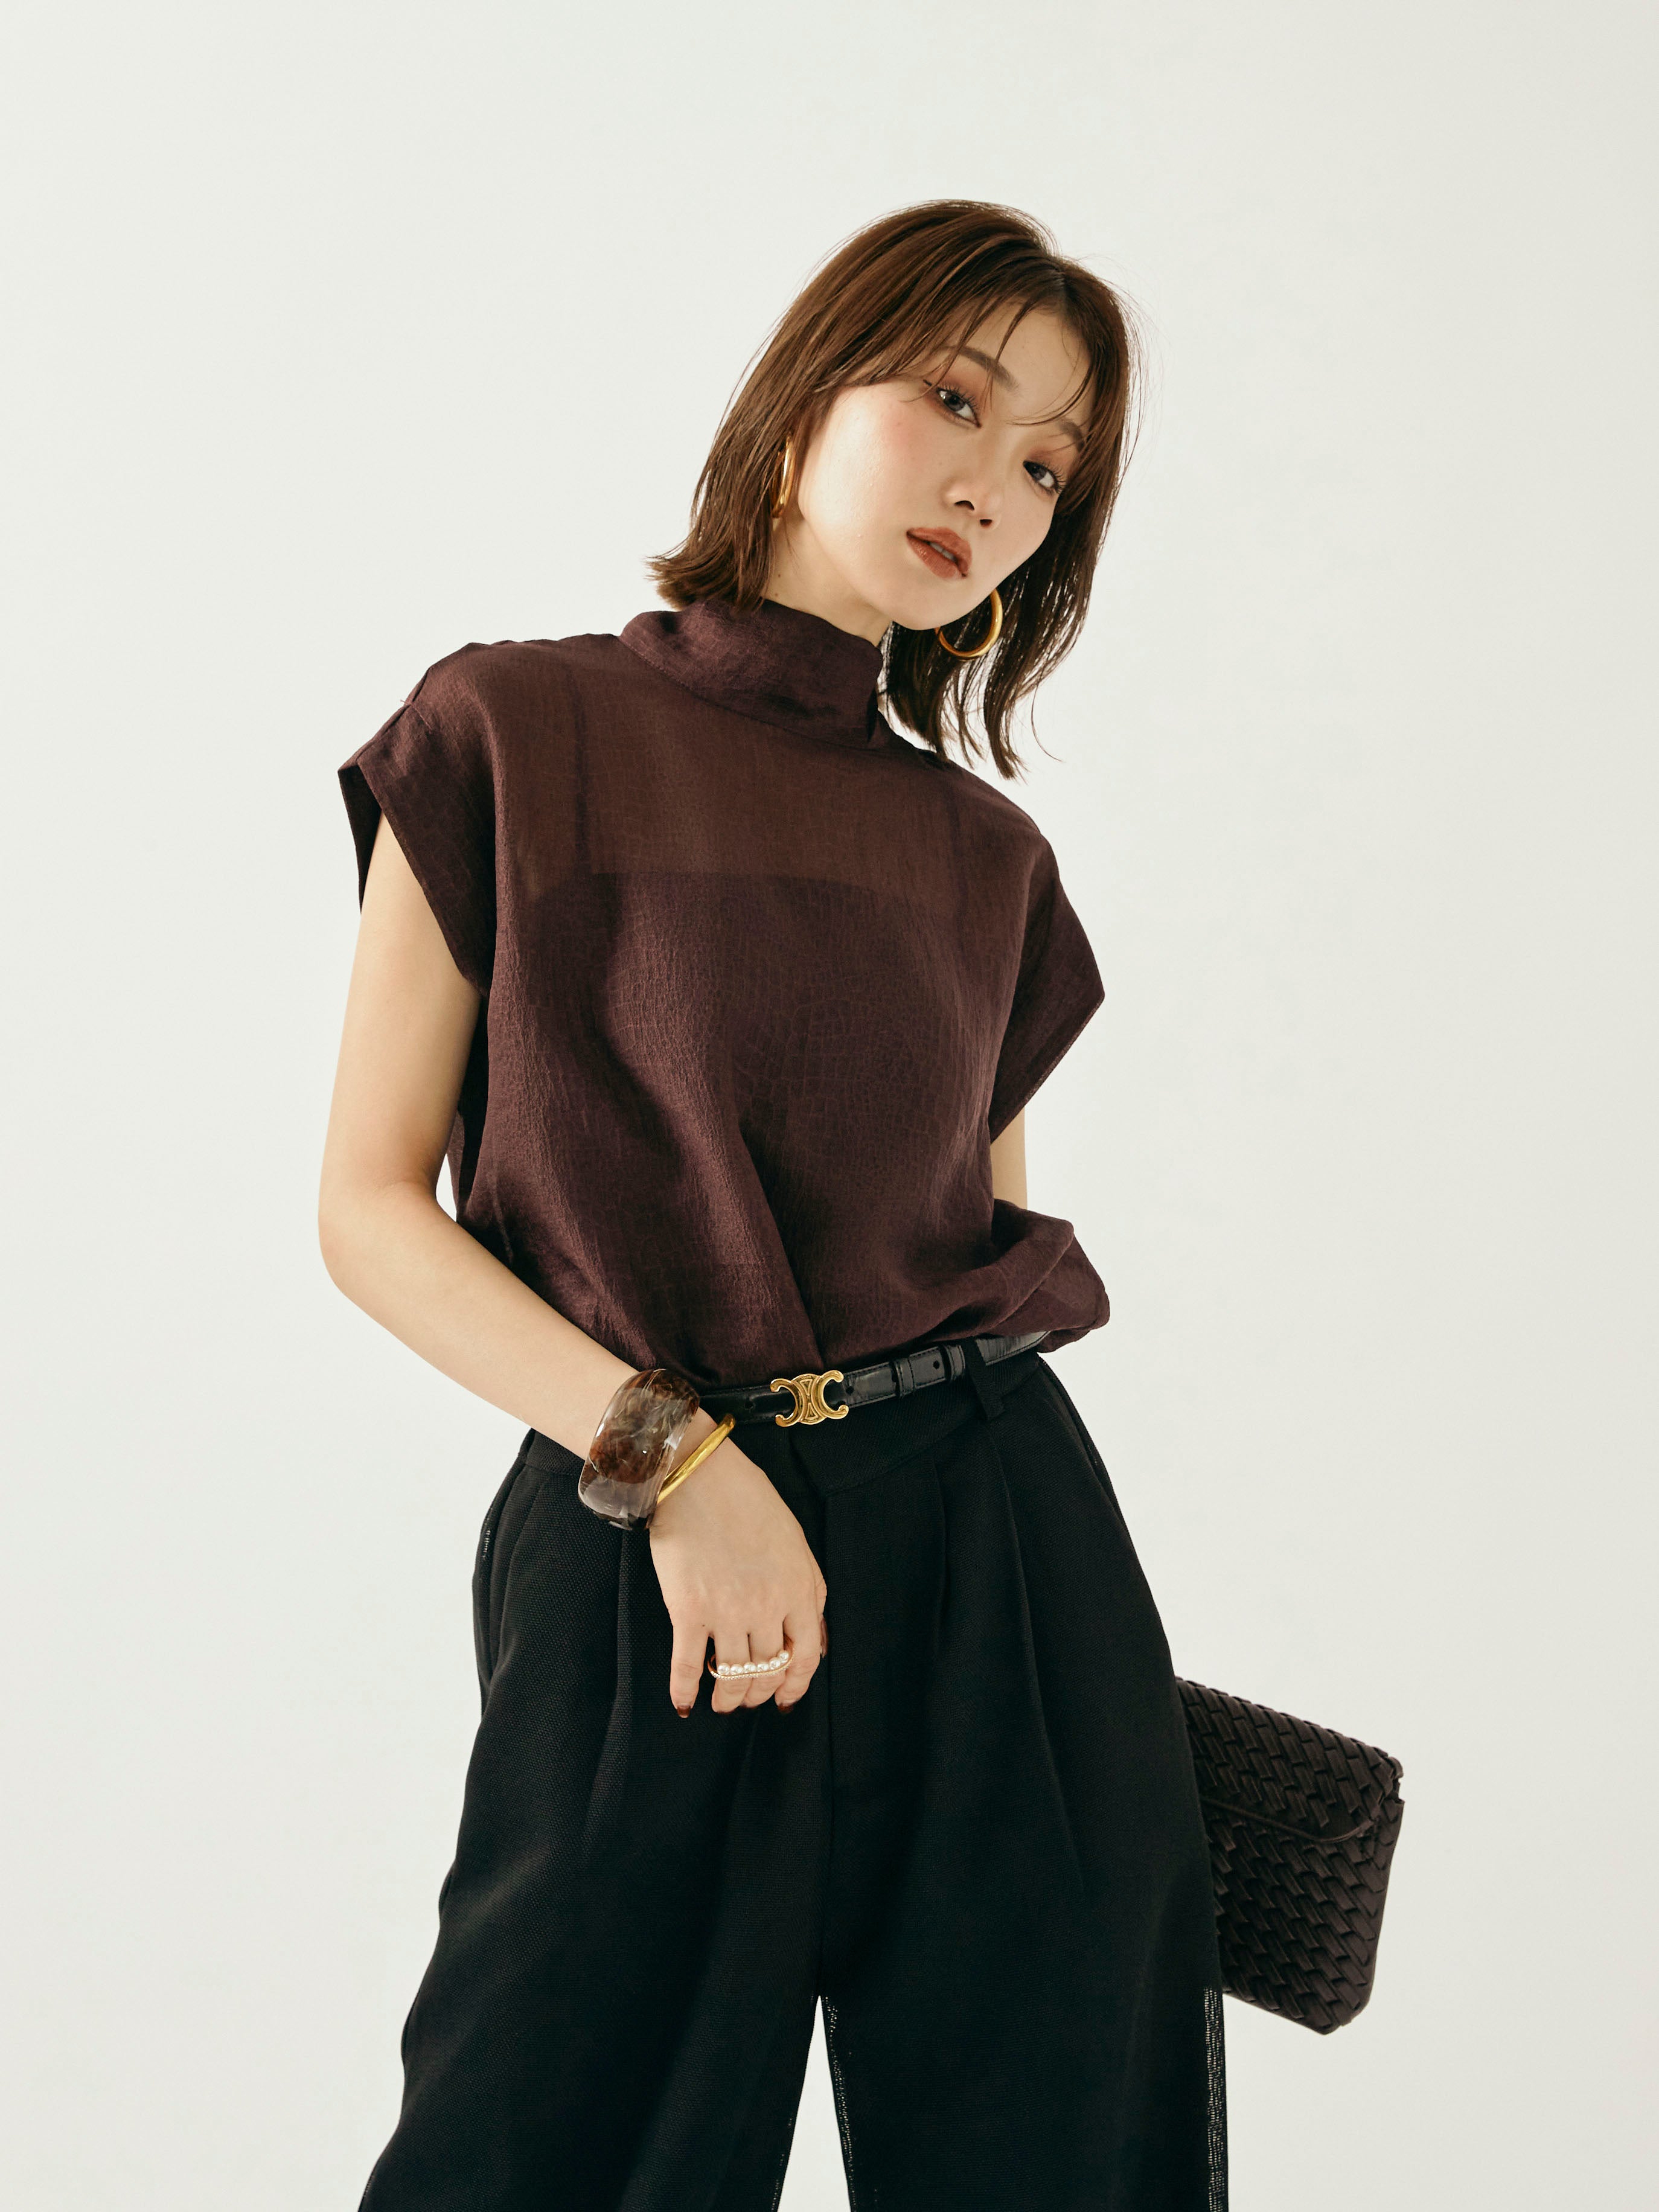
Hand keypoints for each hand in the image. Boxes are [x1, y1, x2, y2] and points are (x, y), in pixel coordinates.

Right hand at [648, 1412, 826, 1716]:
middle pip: (768, 1670)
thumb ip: (811, 1591)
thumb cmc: (748, 1500)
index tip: (783, 1699)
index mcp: (798, 1589)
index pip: (805, 1656)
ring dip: (728, 1698)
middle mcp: (766, 1606)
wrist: (697, 1475)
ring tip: (722, 1704)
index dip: (795, 1686)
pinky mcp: (688, 1609)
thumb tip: (816, 1641)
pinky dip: (685, 1690)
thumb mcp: (796, 1542)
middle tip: (748, 1699)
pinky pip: (688, 1665)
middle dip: (759, 1692)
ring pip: (732, 1675)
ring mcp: (726, 1610)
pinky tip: (684, 1704)